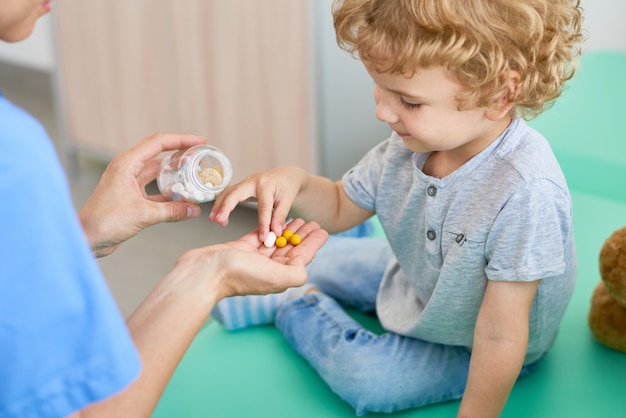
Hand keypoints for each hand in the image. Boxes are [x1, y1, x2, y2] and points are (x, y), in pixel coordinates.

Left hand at [79, 133, 207, 256]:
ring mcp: (129, 183)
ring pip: (158, 174)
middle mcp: (128, 169)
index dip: (181, 139)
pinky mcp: (131, 197)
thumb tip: (194, 210)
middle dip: (181, 156)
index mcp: (127, 163)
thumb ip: (172, 211)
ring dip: (175, 176)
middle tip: (201, 158)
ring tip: (195, 177)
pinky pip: (155, 190)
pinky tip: (183, 200)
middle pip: (160, 155)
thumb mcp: (143, 214)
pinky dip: (169, 194)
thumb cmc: (103, 222)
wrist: (85, 239)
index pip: (158, 143)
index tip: (200, 141)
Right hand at [170, 218, 328, 303]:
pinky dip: (267, 229)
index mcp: (279, 275)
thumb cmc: (237, 275)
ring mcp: (254, 259)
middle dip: (302, 236)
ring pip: (275, 242)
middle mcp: (268, 269)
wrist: (203, 273)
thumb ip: (294, 273)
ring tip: (298, 218)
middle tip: (312, 221)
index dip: (313, 243)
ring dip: (287, 231)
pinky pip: (258, 237)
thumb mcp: (274, 276)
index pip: (302, 257)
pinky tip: (275, 221)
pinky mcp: (241, 250)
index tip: (323, 230)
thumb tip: (304, 268)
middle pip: (290, 249)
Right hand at [209, 166, 307, 241]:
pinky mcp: (242, 187)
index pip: (263, 207)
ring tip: (214, 220)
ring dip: (219, 205)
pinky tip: (218, 215)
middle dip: (225, 207)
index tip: (262, 237)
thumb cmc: (288, 186)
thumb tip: (274, 233)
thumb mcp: (287, 201)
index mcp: (267, 185)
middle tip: (218, 220)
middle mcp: (253, 182)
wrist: (286, 175)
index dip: (262, 224)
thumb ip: (280, 217)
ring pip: (228, 192)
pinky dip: (221, 204)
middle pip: (235, 193)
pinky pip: (228, 194)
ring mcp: (245, 183)